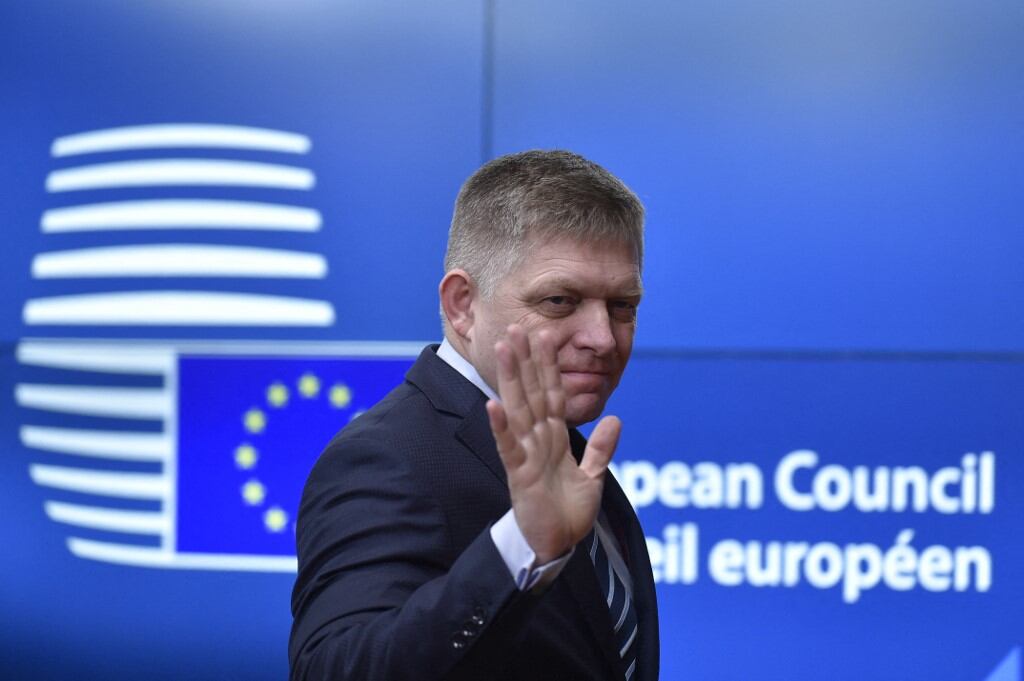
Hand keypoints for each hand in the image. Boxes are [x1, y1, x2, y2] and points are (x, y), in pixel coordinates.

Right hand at [485, 324, 621, 563]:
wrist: (556, 546)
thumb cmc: (568, 513)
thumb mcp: (592, 477)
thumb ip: (602, 449)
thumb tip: (616, 419)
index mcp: (554, 438)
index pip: (551, 393)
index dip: (548, 366)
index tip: (545, 336)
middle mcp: (538, 440)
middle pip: (531, 392)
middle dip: (524, 361)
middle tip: (516, 327)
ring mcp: (526, 454)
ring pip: (517, 409)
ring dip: (510, 379)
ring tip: (503, 350)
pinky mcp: (518, 475)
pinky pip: (508, 447)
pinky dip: (500, 427)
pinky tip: (492, 405)